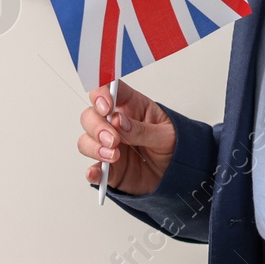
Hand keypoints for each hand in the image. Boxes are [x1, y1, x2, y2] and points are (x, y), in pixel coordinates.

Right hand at [77, 81, 176, 196]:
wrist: (178, 172)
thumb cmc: (174, 146)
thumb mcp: (166, 135)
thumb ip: (142, 129)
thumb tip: (118, 121)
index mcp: (132, 107)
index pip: (110, 90)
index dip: (102, 94)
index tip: (106, 106)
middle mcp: (115, 125)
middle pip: (91, 116)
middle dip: (97, 126)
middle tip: (114, 139)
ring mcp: (109, 146)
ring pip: (86, 140)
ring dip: (94, 147)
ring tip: (114, 156)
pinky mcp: (108, 168)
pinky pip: (93, 169)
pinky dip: (92, 171)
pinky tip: (97, 172)